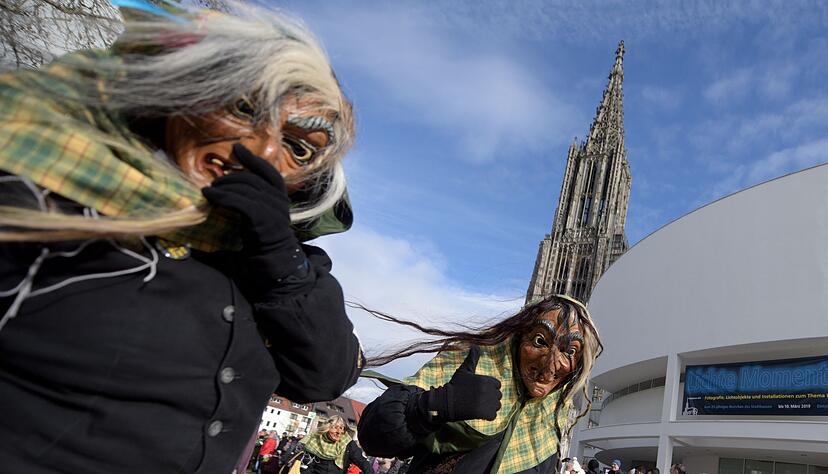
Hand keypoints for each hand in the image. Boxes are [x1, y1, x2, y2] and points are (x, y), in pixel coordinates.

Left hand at [202, 144, 307, 293]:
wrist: (274, 260)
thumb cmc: (263, 238)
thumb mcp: (261, 213)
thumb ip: (254, 198)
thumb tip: (230, 183)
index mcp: (280, 196)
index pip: (268, 171)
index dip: (252, 159)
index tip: (236, 148)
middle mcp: (279, 199)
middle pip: (252, 178)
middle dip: (231, 176)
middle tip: (214, 181)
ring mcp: (273, 209)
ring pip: (244, 188)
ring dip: (223, 186)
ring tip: (209, 189)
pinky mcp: (262, 218)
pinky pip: (239, 201)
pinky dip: (222, 196)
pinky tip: (209, 196)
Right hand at [429, 345, 501, 421]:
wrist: (445, 402)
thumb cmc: (455, 385)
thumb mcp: (464, 370)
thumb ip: (472, 358)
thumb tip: (474, 346)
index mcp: (485, 380)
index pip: (497, 384)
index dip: (489, 387)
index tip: (479, 390)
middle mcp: (487, 390)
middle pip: (498, 395)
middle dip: (489, 398)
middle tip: (476, 398)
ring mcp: (486, 402)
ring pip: (496, 406)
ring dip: (489, 407)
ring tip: (477, 405)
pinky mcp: (484, 414)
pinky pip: (492, 416)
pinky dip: (487, 416)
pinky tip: (477, 412)